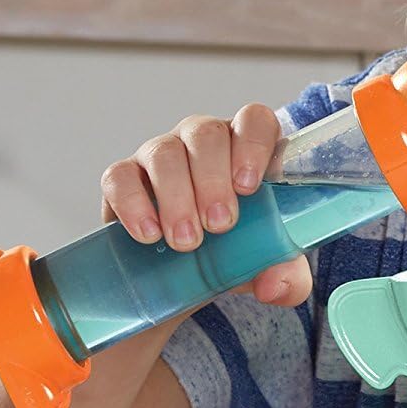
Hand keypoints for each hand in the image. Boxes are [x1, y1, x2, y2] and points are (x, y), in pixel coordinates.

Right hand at [99, 104, 310, 306]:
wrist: (182, 281)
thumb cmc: (234, 254)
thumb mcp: (267, 267)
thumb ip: (287, 276)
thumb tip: (274, 286)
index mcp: (247, 152)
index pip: (254, 121)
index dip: (253, 144)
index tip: (248, 186)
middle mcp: (204, 145)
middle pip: (206, 134)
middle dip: (213, 179)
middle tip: (219, 224)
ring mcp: (161, 156)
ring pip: (164, 152)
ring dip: (176, 196)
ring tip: (187, 241)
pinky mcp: (123, 178)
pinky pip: (119, 176)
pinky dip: (133, 204)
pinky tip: (149, 235)